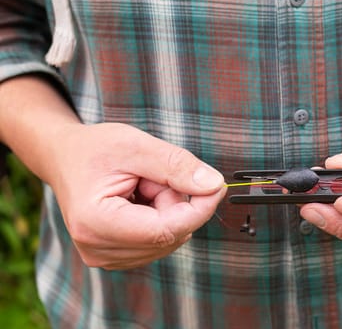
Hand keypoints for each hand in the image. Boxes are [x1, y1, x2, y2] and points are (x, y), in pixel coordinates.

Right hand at [47, 122, 225, 269]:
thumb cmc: (94, 149)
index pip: (165, 230)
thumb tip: (214, 186)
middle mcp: (97, 249)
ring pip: (168, 239)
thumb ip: (177, 166)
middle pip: (169, 235)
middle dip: (175, 203)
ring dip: (167, 210)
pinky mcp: (115, 256)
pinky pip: (158, 241)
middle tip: (153, 176)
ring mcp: (105, 257)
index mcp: (95, 223)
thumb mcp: (136, 145)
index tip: (216, 187)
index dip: (198, 210)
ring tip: (141, 186)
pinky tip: (139, 201)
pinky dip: (159, 218)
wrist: (64, 158)